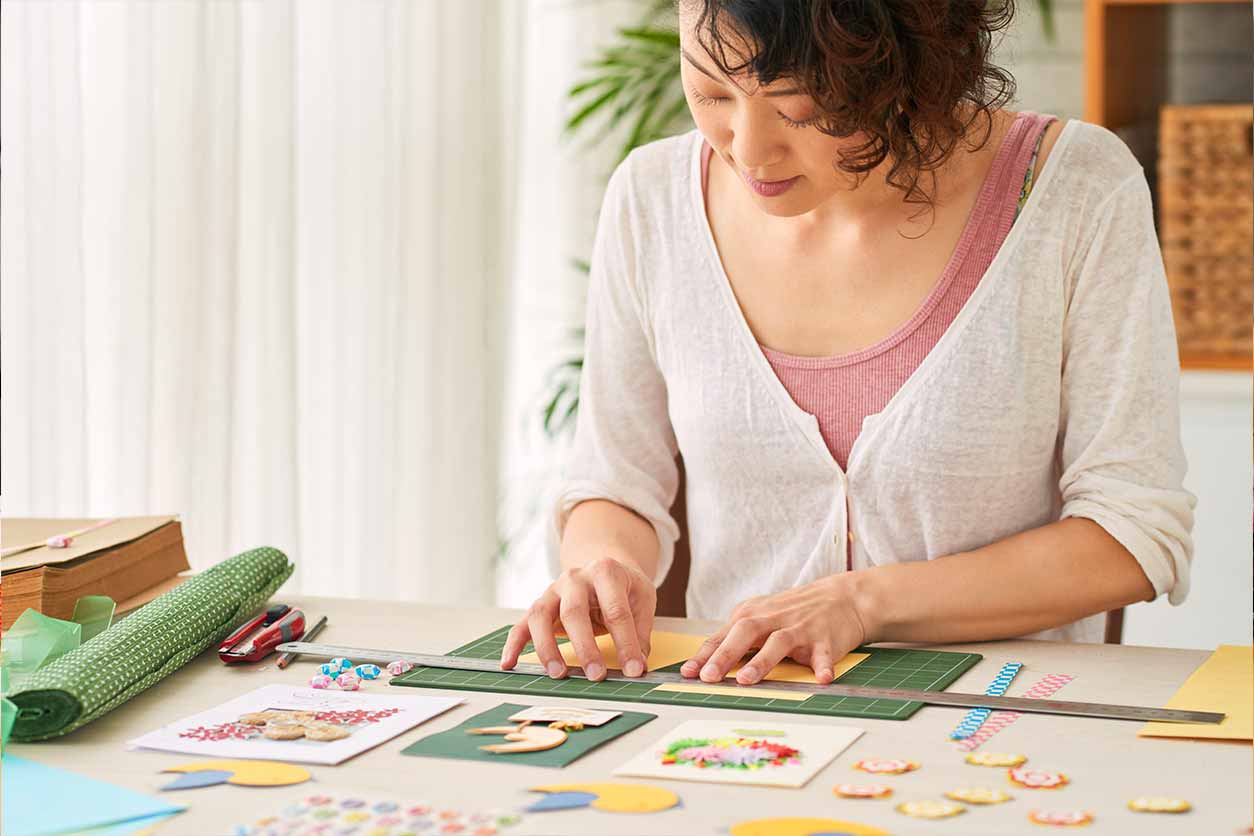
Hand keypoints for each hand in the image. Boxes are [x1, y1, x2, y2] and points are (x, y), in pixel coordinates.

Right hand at [499, 556, 656, 680]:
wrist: (603, 567)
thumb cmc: (623, 587)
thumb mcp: (642, 599)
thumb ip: (640, 632)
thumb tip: (637, 666)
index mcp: (606, 572)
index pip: (616, 611)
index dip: (626, 642)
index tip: (634, 670)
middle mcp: (575, 578)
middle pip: (574, 611)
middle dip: (585, 646)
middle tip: (596, 675)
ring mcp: (553, 590)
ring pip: (540, 616)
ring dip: (547, 647)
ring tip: (558, 674)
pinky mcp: (539, 605)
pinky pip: (521, 624)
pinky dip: (513, 645)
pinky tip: (510, 664)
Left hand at [679, 575, 868, 685]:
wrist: (841, 597)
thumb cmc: (793, 612)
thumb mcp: (761, 617)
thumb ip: (736, 637)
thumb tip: (704, 661)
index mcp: (753, 615)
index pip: (724, 636)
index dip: (705, 654)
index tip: (687, 673)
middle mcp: (773, 619)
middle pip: (745, 633)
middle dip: (724, 655)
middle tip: (708, 676)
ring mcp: (800, 628)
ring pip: (778, 643)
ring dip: (761, 662)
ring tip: (746, 680)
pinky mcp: (826, 638)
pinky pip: (824, 654)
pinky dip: (822, 666)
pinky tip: (821, 679)